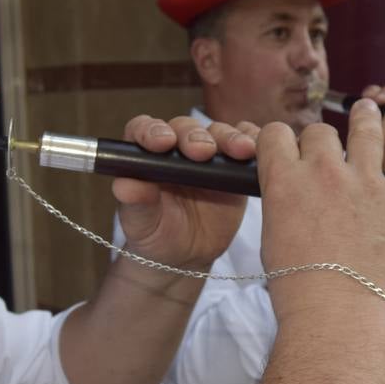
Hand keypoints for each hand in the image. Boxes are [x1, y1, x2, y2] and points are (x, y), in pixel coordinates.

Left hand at [114, 115, 257, 269]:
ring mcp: (209, 154)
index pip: (145, 130)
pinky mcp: (234, 165)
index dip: (152, 130)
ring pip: (219, 133)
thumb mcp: (142, 223)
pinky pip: (247, 144)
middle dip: (195, 137)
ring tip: (241, 151)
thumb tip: (125, 185)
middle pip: (186, 128)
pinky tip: (260, 149)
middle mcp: (177, 147)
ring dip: (230, 138)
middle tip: (204, 151)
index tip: (162, 142)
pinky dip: (255, 141)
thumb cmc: (156, 234)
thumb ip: (135, 202)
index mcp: (147, 154)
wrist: (186, 255)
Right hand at [257, 99, 384, 321]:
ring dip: (367, 120)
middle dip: (321, 139)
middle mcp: (325, 171)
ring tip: (369, 110)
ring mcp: (367, 181)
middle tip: (327, 151)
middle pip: (320, 132)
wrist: (342, 314)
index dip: (280, 138)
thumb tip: (296, 208)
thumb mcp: (275, 244)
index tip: (286, 146)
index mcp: (286, 182)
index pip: (276, 135)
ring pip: (367, 131)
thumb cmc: (303, 292)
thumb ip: (287, 211)